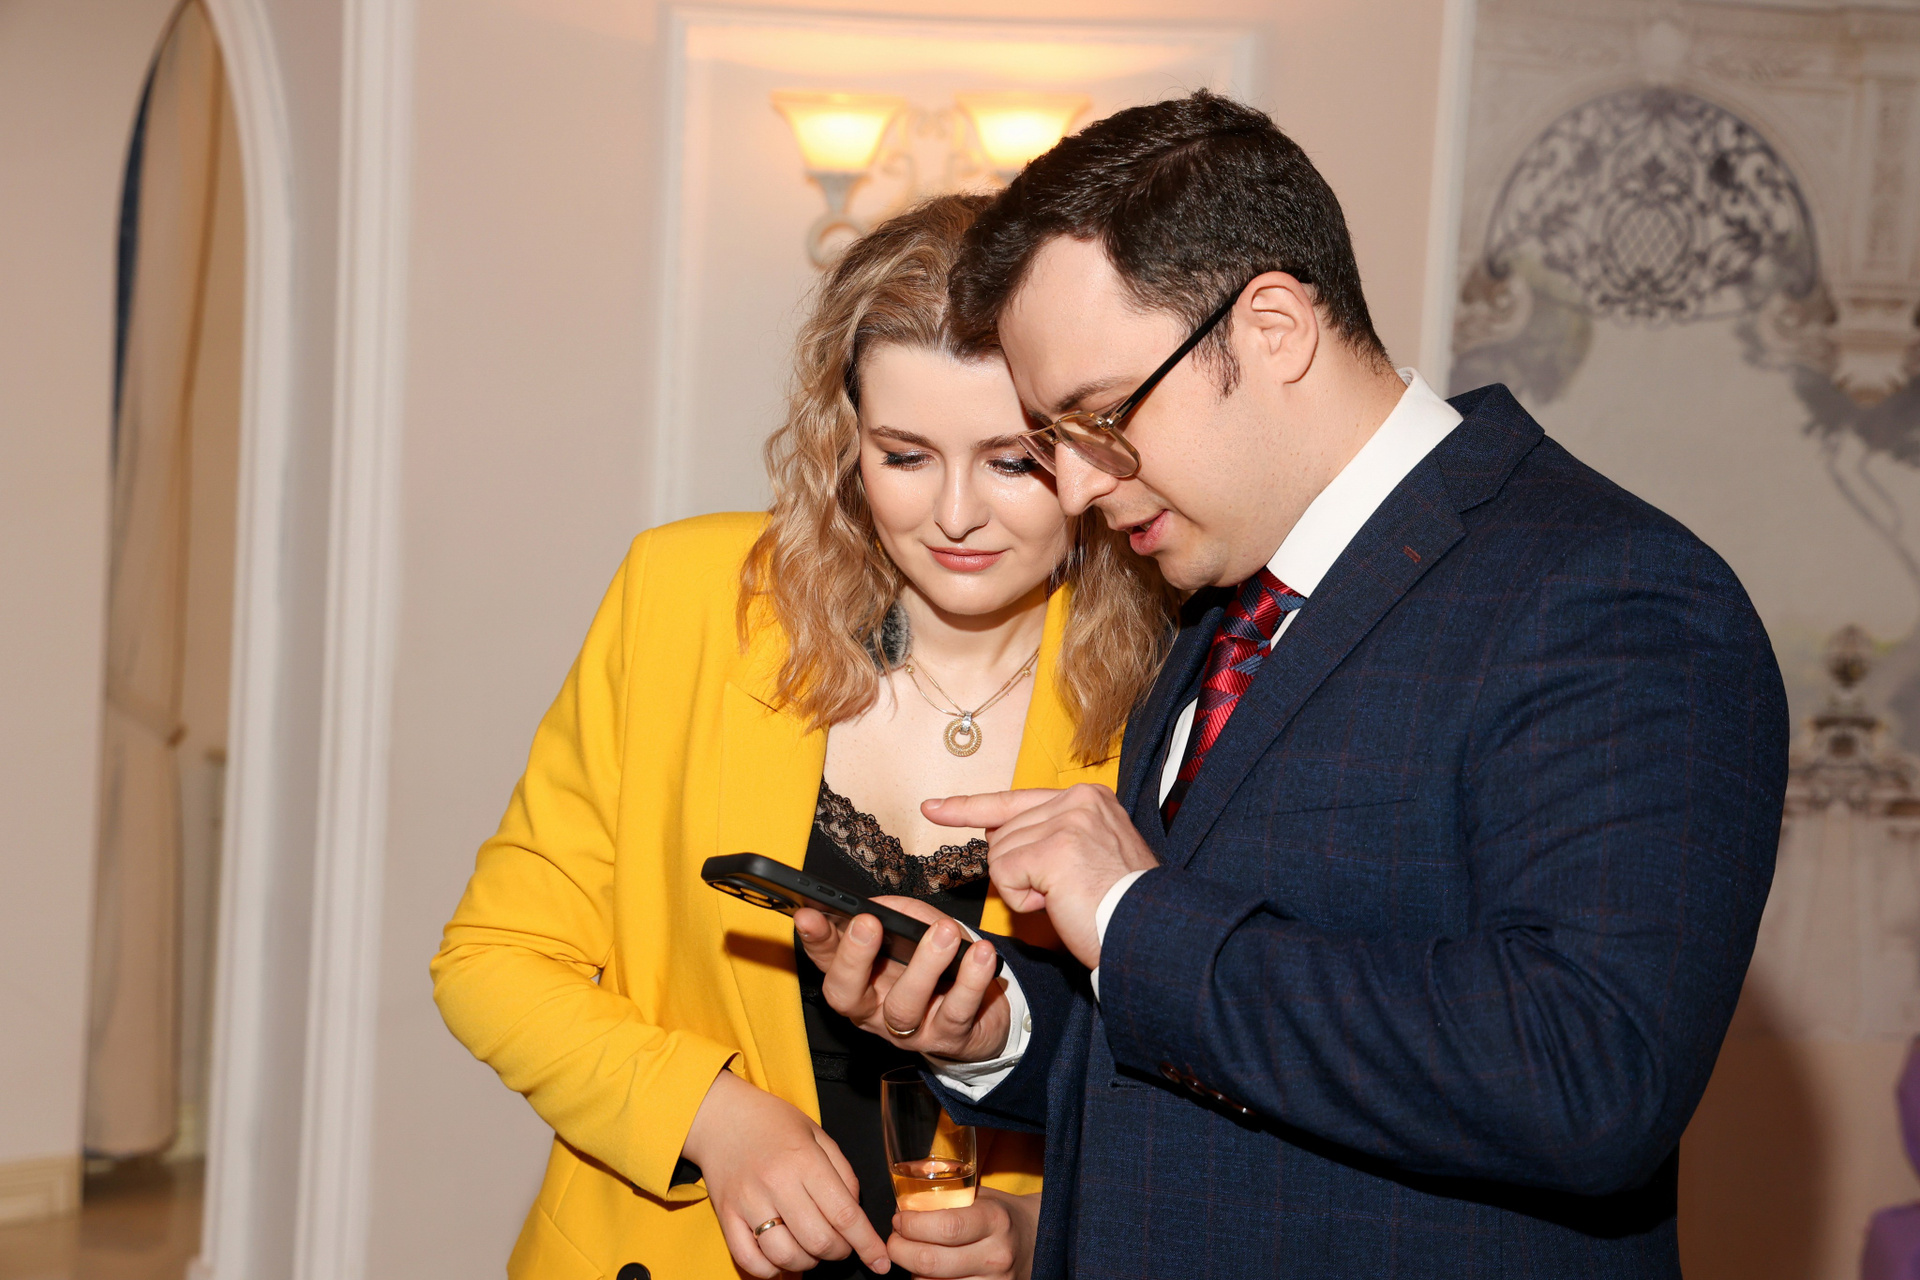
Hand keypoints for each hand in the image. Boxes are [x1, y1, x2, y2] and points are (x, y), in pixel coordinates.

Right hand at [681, 1069, 891, 1275]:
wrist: (720, 1115)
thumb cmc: (773, 1123)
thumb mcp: (817, 1134)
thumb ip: (843, 1173)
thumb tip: (855, 1214)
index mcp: (804, 1160)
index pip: (844, 1214)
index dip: (866, 1243)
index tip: (880, 1261)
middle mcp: (776, 1184)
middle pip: (819, 1241)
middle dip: (839, 1252)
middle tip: (841, 1244)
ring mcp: (748, 1203)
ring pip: (786, 1256)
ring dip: (808, 1263)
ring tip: (811, 1248)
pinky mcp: (725, 1217)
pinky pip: (750, 1261)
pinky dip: (771, 1271)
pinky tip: (782, 1259)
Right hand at [794, 897, 1010, 1063]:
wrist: (982, 1015)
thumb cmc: (939, 966)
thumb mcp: (915, 932)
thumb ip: (897, 915)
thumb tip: (880, 905)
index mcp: (857, 978)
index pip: (825, 958)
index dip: (814, 938)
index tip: (808, 914)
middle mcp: (872, 1009)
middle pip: (846, 994)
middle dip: (853, 957)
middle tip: (868, 923)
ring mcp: (907, 1030)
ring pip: (903, 1006)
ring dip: (924, 965)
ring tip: (943, 932)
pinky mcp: (947, 1039)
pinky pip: (956, 1012)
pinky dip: (971, 980)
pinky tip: (980, 954)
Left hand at [887, 1188, 1037, 1279]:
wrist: (1038, 1241)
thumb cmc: (1001, 1215)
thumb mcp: (980, 1196)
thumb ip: (945, 1194)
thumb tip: (901, 1197)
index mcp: (994, 1219)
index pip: (945, 1227)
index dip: (912, 1225)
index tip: (899, 1219)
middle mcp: (996, 1255)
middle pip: (931, 1262)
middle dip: (900, 1250)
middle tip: (895, 1241)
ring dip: (912, 1272)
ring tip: (913, 1257)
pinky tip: (929, 1274)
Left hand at [923, 785, 1157, 968]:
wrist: (1148, 931)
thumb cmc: (1118, 906)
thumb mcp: (1086, 855)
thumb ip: (1046, 835)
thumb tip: (993, 831)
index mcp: (1089, 797)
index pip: (1013, 798)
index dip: (968, 807)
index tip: (933, 807)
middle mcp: (1078, 799)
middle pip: (1002, 834)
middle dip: (1020, 871)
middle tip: (1064, 891)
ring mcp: (1066, 821)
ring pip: (999, 854)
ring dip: (1024, 887)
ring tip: (1067, 896)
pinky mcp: (1053, 848)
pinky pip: (1005, 875)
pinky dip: (1023, 900)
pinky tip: (1057, 902)